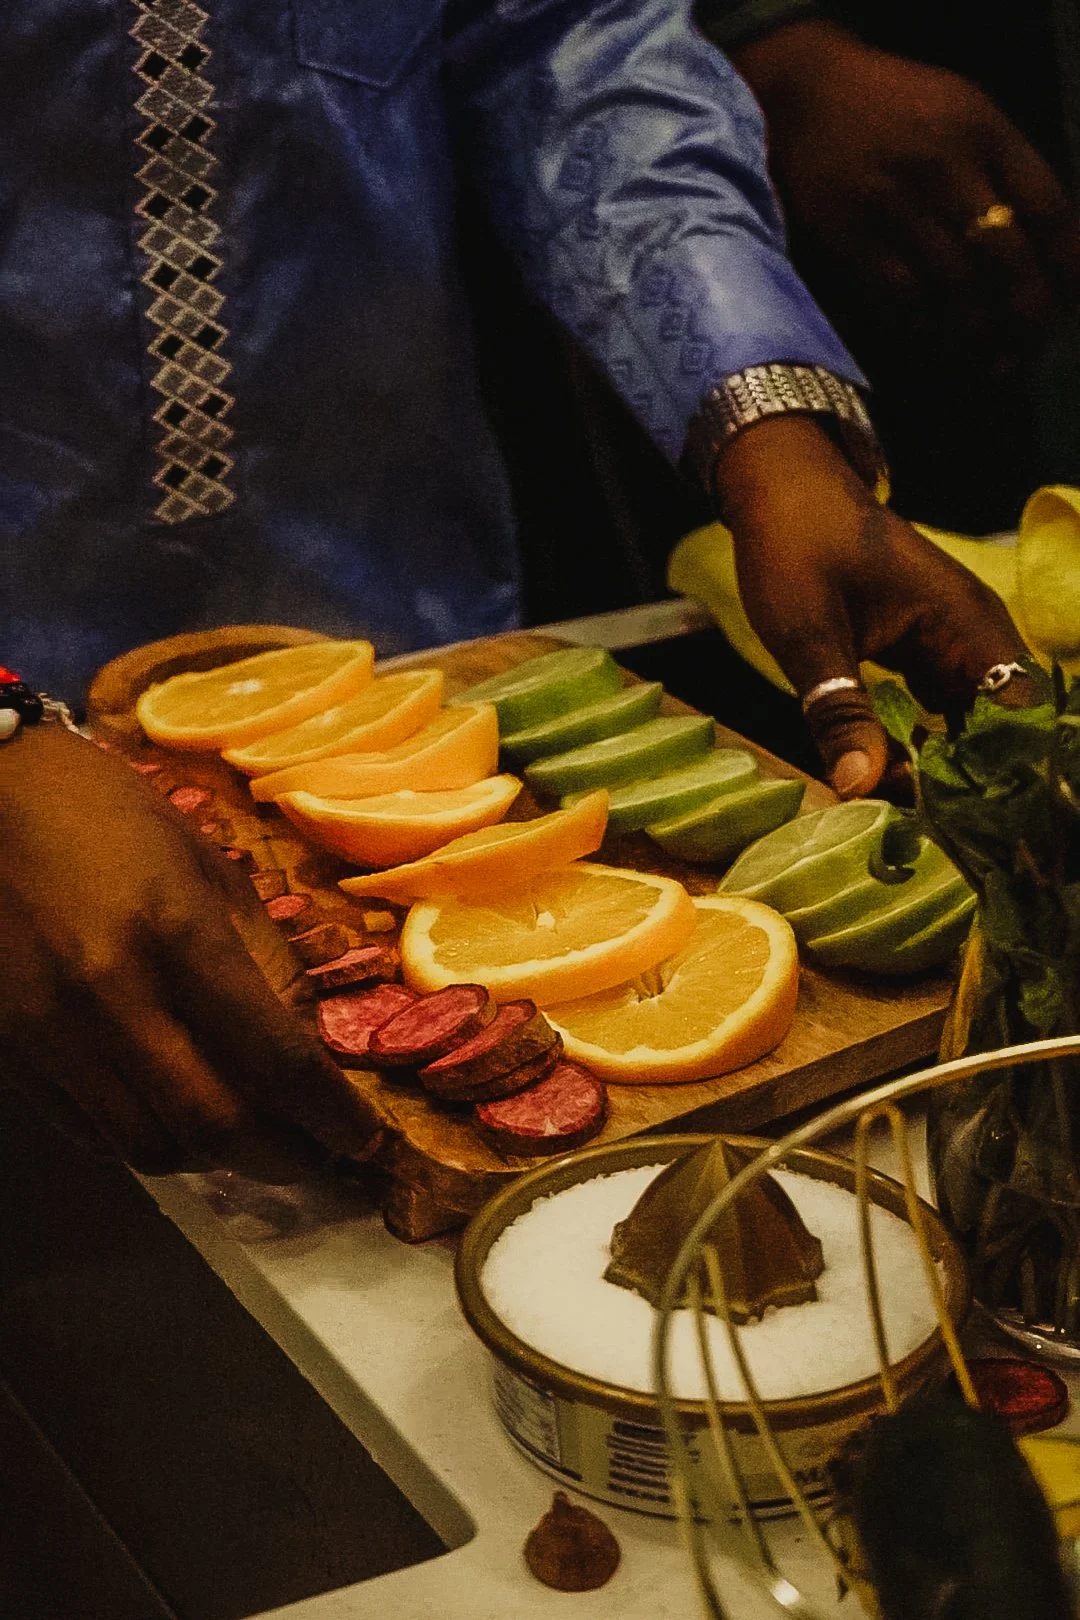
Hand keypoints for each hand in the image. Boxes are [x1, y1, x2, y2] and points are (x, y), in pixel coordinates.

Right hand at [0, 726, 374, 1177]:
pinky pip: (92, 1132)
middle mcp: (111, 996)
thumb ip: (260, 956)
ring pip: (149, 1146)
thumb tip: (307, 1040)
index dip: (329, 1114)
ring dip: (215, 1160)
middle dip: (284, 1160)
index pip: (274, 1057)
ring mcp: (50, 1032)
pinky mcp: (10, 1050)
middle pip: (215, 1125)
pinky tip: (179, 1120)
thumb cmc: (103, 810)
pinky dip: (149, 1141)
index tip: (365, 1138)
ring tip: (253, 1141)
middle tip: (322, 1164)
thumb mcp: (203, 862)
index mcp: (175, 934)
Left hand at [713, 417, 1030, 794]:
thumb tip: (859, 787)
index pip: (1019, 716)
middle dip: (977, 786)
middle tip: (940, 840)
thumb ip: (838, 710)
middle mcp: (976, 635)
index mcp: (966, 624)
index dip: (1002, 775)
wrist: (781, 486)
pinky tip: (902, 786)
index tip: (968, 827)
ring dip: (952, 772)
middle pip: (1002, 729)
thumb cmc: (796, 545)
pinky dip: (929, 748)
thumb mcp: (809, 634)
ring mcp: (954, 644)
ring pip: (974, 725)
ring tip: (922, 825)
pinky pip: (946, 711)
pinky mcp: (928, 652)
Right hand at [732, 22, 1079, 354]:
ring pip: (955, 287)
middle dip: (1026, 316)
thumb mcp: (964, 115)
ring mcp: (893, 204)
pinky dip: (926, 324)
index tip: (1069, 304)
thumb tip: (1046, 247)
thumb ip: (1004, 169)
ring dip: (978, 333)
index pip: (1046, 209)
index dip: (1067, 266)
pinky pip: (901, 294)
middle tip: (1029, 352)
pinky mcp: (850, 235)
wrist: (807, 97)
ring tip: (991, 361)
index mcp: (982, 133)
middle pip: (1005, 258)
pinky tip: (937, 337)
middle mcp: (942, 166)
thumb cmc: (897, 109)